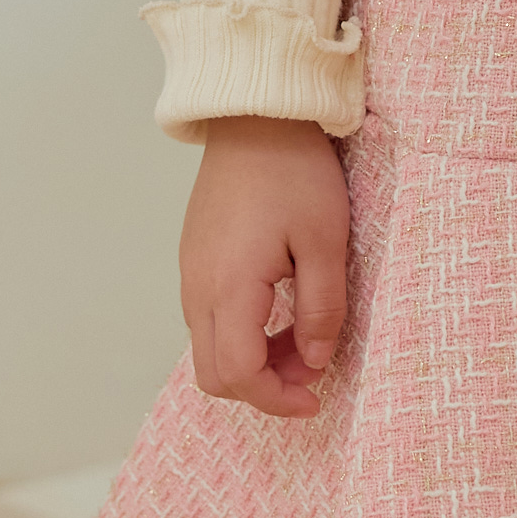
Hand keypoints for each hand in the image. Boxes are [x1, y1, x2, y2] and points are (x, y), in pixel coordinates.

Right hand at [180, 116, 349, 418]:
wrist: (254, 117)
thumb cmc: (294, 172)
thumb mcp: (326, 242)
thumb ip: (322, 309)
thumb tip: (315, 360)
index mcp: (229, 288)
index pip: (239, 376)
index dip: (277, 400)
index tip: (316, 397)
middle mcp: (198, 289)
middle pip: (215, 375)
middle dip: (264, 387)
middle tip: (311, 368)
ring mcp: (190, 274)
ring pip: (209, 349)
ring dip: (253, 361)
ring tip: (301, 335)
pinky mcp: (194, 259)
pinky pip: (208, 320)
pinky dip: (241, 334)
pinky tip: (278, 309)